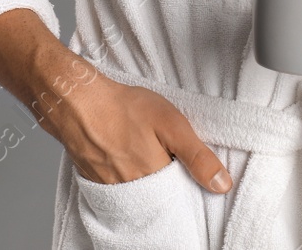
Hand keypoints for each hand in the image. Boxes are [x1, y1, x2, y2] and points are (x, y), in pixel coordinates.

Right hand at [57, 75, 232, 193]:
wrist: (79, 102)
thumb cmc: (125, 109)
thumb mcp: (173, 125)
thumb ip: (198, 157)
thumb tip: (222, 185)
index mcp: (155, 180)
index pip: (180, 196)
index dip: (187, 182)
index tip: (187, 167)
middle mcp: (132, 191)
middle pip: (159, 198)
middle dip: (167, 182)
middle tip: (164, 155)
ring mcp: (111, 188)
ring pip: (138, 194)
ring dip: (146, 179)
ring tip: (145, 153)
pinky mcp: (96, 181)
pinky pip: (118, 189)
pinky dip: (126, 176)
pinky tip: (126, 157)